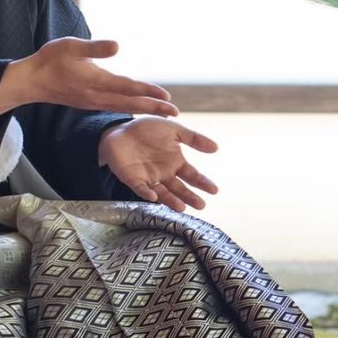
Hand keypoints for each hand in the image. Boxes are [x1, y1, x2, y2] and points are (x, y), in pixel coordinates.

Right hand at [0, 38, 177, 119]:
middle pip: (130, 103)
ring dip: (145, 109)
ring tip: (163, 112)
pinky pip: (116, 108)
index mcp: (95, 81)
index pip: (127, 87)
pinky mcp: (89, 103)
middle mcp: (97, 95)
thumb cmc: (50, 60)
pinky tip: (139, 109)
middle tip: (175, 114)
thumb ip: (94, 47)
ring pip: (124, 107)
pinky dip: (131, 109)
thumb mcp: (70, 46)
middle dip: (153, 108)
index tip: (166, 97)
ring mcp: (93, 102)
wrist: (30, 81)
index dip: (147, 91)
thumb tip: (117, 46)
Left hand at [98, 116, 219, 210]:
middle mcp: (164, 174)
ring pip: (162, 193)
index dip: (202, 183)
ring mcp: (149, 178)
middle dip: (190, 197)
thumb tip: (216, 148)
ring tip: (182, 208)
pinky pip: (140, 188)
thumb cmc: (148, 130)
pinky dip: (147, 193)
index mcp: (175, 162)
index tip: (214, 190)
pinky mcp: (132, 179)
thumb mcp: (174, 130)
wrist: (121, 130)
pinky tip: (154, 197)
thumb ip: (194, 138)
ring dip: (172, 200)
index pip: (192, 175)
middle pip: (179, 188)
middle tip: (201, 206)